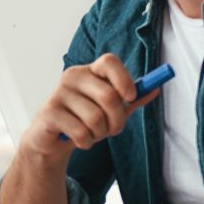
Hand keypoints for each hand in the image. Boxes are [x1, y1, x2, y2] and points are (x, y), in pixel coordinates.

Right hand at [20, 54, 159, 158]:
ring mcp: (58, 94)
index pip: (109, 61)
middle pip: (108, 96)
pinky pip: (80, 131)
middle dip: (117, 120)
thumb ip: (130, 99)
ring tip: (93, 135)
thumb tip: (154, 89)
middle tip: (114, 130)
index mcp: (89, 71)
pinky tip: (80, 140)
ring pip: (95, 117)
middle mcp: (72, 77)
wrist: (50, 139)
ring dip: (100, 134)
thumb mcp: (109, 109)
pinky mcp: (48, 114)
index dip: (124, 79)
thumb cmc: (83, 120)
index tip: (130, 97)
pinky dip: (86, 142)